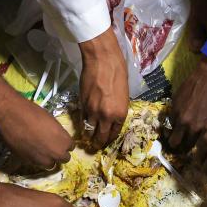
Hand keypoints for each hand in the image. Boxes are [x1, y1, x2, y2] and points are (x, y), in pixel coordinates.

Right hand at [0, 97, 73, 169]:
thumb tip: (55, 138)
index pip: (70, 147)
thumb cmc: (33, 113)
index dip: (63, 142)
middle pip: (63, 158)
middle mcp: (56, 154)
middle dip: (58, 152)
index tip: (58, 139)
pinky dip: (35, 158)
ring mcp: (43, 160)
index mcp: (65, 142)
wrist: (11, 116)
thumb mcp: (52, 121)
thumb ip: (57, 134)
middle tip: (50, 145)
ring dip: (48, 159)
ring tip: (40, 149)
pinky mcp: (29, 162)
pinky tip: (30, 149)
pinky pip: (36, 163)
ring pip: (50, 165)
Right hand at [79, 29, 128, 149]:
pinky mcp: (82, 105)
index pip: (114, 133)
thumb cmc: (118, 73)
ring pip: (89, 131)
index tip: (107, 140)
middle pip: (101, 136)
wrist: (103, 61)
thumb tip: (112, 117)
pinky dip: (82, 126)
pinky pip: (82, 120)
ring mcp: (93, 112)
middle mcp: (107, 116)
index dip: (110, 139)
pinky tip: (82, 128)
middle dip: (98, 143)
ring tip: (87, 140)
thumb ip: (118, 109)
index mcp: (120, 114)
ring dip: (88, 137)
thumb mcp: (124, 95)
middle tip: (96, 146)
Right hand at [167, 58, 206, 151]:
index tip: (188, 148)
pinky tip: (180, 116)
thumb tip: (199, 133)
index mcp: (199, 128)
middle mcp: (186, 123)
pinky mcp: (173, 102)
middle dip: (177, 143)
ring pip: (171, 129)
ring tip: (178, 130)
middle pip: (175, 141)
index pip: (189, 146)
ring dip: (175, 130)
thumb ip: (204, 126)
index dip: (188, 147)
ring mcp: (178, 112)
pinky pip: (171, 116)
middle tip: (179, 143)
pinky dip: (174, 118)